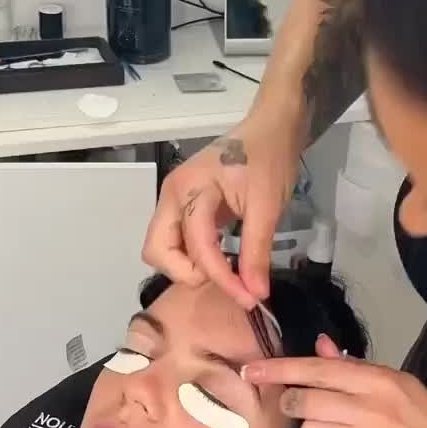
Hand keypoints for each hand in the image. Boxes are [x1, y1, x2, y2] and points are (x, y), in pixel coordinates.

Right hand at [142, 116, 301, 308]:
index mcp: (190, 188)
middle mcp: (171, 196)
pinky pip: (174, 243)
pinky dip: (192, 258)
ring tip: (224, 269)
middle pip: (156, 250)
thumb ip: (256, 252)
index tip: (249, 297)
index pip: (196, 245)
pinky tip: (221, 258)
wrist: (271, 129)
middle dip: (186, 273)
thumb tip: (255, 294)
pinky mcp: (181, 209)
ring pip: (161, 250)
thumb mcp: (268, 206)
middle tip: (224, 278)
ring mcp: (173, 202)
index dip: (220, 277)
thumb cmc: (268, 159)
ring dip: (187, 267)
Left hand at [244, 336, 426, 427]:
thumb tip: (318, 346)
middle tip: (303, 406)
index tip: (250, 369)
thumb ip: (351, 366)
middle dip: (293, 403)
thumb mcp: (392, 380)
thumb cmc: (418, 414)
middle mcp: (364, 411)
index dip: (278, 370)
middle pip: (302, 402)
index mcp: (374, 382)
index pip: (316, 370)